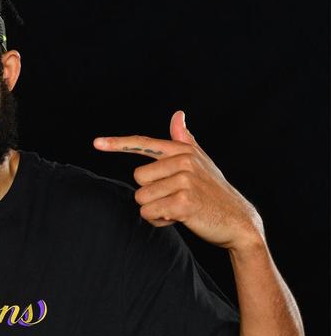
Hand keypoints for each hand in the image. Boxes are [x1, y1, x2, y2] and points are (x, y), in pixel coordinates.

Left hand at [93, 111, 264, 251]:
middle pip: (138, 179)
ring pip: (141, 198)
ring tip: (178, 209)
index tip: (96, 143)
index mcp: (182, 150)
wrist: (238, 220)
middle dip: (151, 194)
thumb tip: (178, 114)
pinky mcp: (184, 202)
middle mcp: (183, 161)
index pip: (144, 143)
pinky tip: (178, 219)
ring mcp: (184, 181)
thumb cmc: (214, 191)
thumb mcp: (201, 161)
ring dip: (154, 210)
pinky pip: (149, 213)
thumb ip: (184, 139)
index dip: (117, 143)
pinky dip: (159, 221)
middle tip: (175, 198)